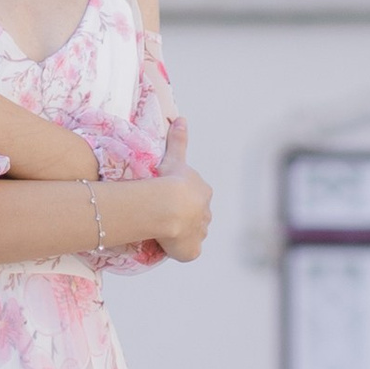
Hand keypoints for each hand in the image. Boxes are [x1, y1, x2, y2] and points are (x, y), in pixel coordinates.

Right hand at [152, 120, 213, 261]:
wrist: (168, 207)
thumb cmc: (170, 180)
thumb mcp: (174, 158)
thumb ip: (178, 140)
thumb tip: (181, 118)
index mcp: (203, 192)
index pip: (194, 195)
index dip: (181, 196)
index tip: (167, 197)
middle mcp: (206, 212)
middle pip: (195, 215)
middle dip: (184, 216)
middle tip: (164, 214)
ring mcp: (200, 233)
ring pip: (192, 233)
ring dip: (182, 233)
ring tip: (163, 230)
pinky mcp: (193, 251)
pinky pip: (187, 251)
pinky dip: (180, 249)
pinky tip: (168, 246)